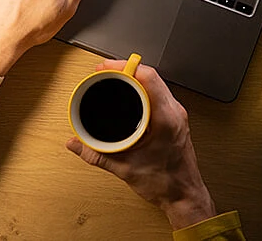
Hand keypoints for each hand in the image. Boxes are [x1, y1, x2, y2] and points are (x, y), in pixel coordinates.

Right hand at [66, 60, 216, 229]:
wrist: (185, 196)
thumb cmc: (166, 183)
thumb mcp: (125, 168)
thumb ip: (96, 155)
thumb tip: (76, 144)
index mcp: (166, 119)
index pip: (148, 78)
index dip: (126, 67)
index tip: (108, 67)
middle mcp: (175, 113)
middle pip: (151, 76)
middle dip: (126, 69)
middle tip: (105, 70)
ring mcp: (177, 114)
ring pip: (156, 83)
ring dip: (135, 77)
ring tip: (115, 77)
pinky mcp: (176, 119)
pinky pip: (159, 93)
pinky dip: (143, 88)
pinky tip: (131, 92)